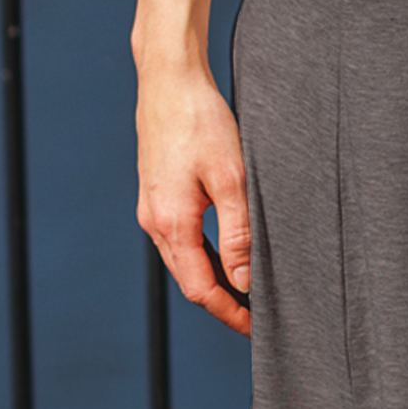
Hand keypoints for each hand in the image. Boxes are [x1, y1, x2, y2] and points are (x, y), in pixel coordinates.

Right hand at [136, 65, 251, 335]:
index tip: (255, 328)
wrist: (169, 80)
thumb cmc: (201, 121)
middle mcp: (154, 221)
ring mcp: (151, 209)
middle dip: (221, 303)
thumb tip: (244, 280)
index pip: (200, 289)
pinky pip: (178, 239)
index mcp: (172, 223)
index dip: (228, 313)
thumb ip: (238, 233)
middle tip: (255, 316)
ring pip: (182, 261)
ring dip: (212, 280)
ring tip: (245, 290)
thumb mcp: (231, 178)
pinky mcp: (156, 195)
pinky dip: (202, 256)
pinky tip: (224, 254)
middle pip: (189, 280)